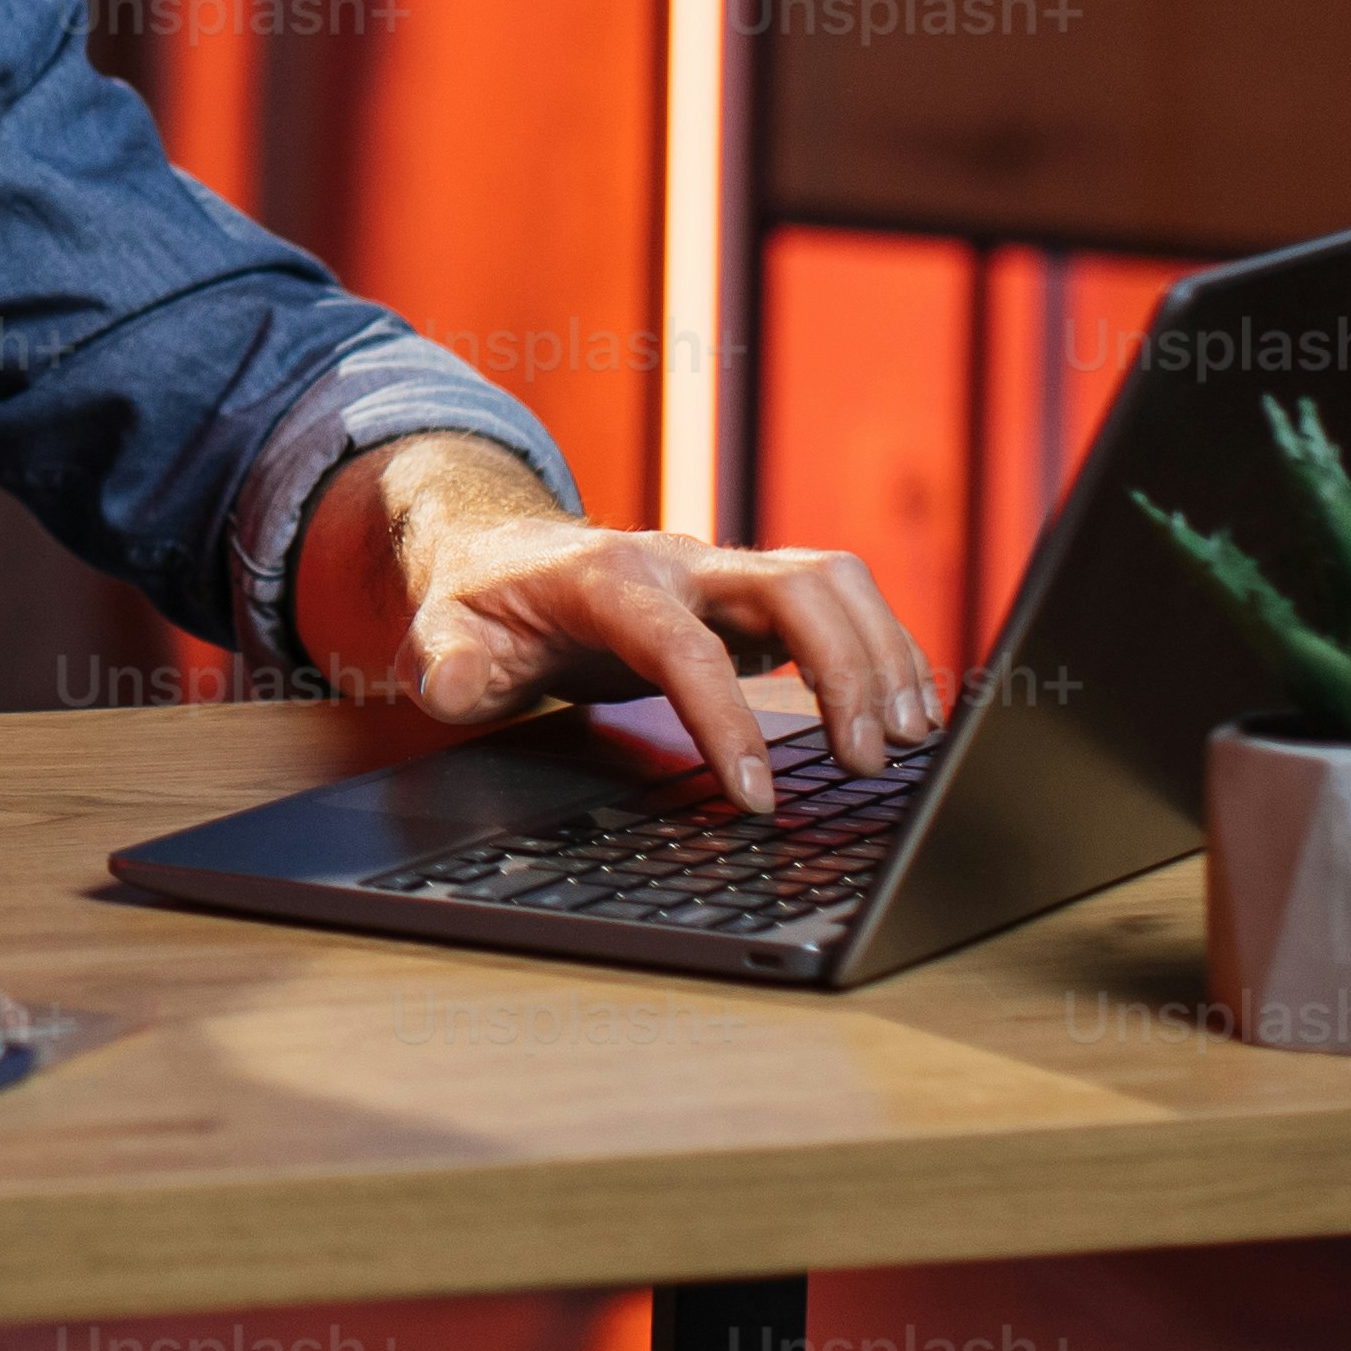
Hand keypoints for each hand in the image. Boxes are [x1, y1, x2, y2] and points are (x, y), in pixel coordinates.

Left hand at [315, 437, 942, 815]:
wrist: (500, 552)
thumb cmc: (479, 605)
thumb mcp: (441, 638)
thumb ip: (444, 664)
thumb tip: (450, 685)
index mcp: (607, 580)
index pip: (683, 644)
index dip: (727, 718)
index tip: (759, 798)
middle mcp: (679, 561)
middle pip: (791, 588)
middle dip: (843, 671)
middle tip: (869, 761)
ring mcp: (723, 572)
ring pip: (831, 582)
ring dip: (882, 653)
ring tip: (909, 738)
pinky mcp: (751, 595)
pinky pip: (838, 602)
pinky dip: (884, 647)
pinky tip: (909, 708)